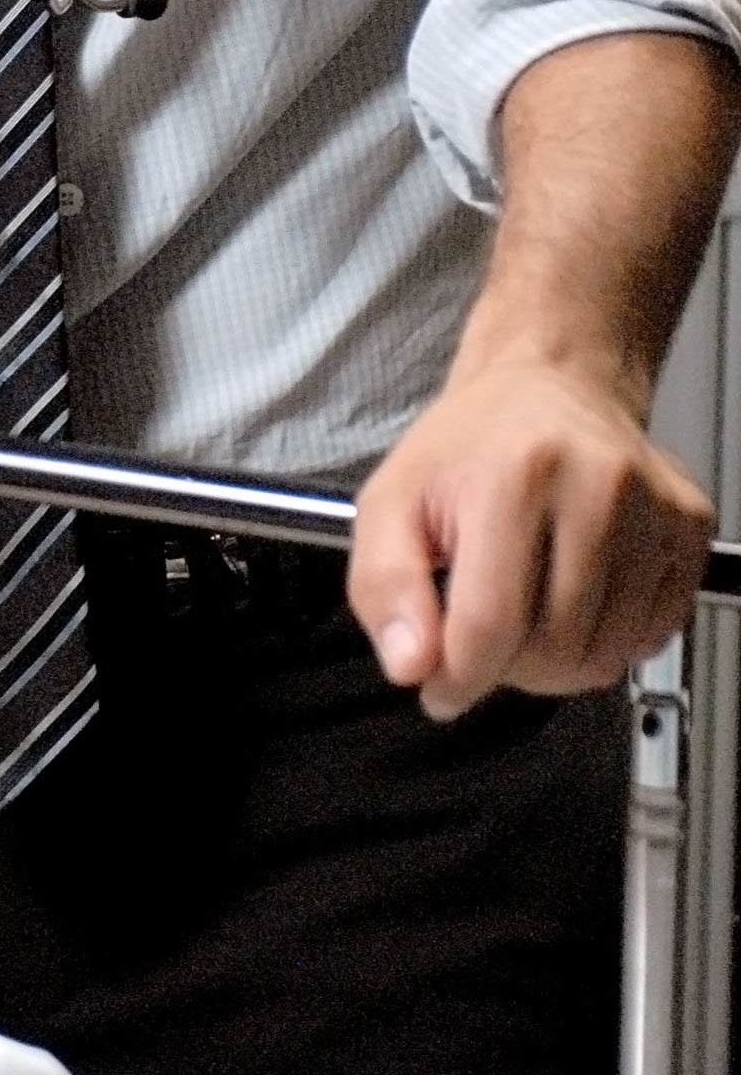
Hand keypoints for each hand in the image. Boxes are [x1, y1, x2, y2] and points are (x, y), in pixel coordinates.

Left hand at [349, 350, 712, 718]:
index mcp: (514, 474)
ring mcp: (653, 511)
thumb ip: (385, 585)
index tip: (439, 686)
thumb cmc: (471, 448)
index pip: (491, 624)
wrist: (551, 387)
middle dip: (507, 665)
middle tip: (485, 626)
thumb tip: (411, 663)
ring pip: (606, 658)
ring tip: (529, 605)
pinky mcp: (689, 531)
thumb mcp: (392, 502)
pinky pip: (650, 640)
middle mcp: (597, 487)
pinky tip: (577, 596)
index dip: (457, 677)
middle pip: (553, 652)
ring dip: (558, 661)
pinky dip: (607, 642)